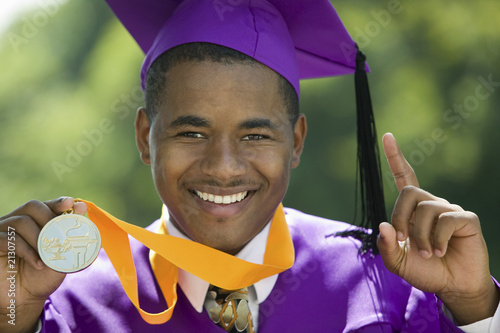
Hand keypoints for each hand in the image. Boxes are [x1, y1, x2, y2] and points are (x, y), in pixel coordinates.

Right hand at [0, 197, 86, 332]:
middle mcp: (16, 222)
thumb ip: (72, 241)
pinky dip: (27, 250)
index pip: (46, 205)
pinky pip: (8, 239)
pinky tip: (38, 263)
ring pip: (21, 221)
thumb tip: (88, 225)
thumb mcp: (62, 259)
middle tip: (59, 235)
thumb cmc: (42, 276)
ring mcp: (2, 232)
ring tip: (47, 256)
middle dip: (50, 218)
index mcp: (34, 222)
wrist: (23, 299)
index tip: (71, 203)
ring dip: (39, 238)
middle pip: (32, 206)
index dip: (58, 202)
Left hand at [377, 133, 498, 324]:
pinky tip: (441, 251)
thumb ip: (386, 246)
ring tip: (428, 253)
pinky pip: (446, 219)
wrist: (452, 287)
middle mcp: (431, 204)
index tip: (387, 136)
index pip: (404, 177)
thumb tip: (382, 225)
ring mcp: (450, 210)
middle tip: (404, 241)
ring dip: (421, 236)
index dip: (395, 158)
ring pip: (426, 208)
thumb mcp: (397, 261)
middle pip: (409, 192)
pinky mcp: (466, 219)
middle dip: (401, 217)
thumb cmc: (425, 270)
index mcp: (413, 210)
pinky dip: (438, 239)